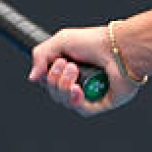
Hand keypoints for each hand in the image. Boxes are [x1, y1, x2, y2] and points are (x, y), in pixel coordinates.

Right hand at [27, 26, 141, 116]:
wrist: (119, 47)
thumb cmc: (95, 41)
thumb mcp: (61, 40)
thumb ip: (40, 55)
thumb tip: (32, 78)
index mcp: (70, 68)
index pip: (47, 82)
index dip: (44, 77)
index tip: (49, 65)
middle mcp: (80, 82)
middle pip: (54, 93)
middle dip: (55, 79)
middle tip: (68, 64)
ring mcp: (91, 94)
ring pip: (65, 101)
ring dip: (64, 86)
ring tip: (75, 69)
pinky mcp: (102, 103)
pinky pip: (82, 110)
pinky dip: (76, 100)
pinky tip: (78, 89)